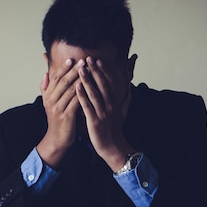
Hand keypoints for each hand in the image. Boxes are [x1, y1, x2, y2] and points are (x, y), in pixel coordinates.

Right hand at [36, 58, 83, 168]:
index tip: (72, 59)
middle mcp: (51, 101)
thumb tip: (45, 74)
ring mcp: (58, 108)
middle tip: (83, 61)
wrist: (57, 139)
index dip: (63, 68)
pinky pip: (75, 102)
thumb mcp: (48, 103)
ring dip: (80, 79)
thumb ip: (46, 88)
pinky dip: (82, 93)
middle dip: (73, 70)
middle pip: (63, 82)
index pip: (55, 78)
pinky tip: (90, 87)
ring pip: (70, 90)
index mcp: (48, 96)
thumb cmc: (57, 119)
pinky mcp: (66, 116)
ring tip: (88, 71)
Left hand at [76, 57, 133, 171]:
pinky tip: (76, 87)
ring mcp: (102, 113)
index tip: (98, 60)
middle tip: (88, 58)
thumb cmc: (115, 130)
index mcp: (114, 103)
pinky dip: (82, 96)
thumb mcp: (122, 113)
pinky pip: (87, 107)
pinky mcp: (95, 121)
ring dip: (87, 80)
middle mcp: (110, 106)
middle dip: (95, 71)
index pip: (109, 83)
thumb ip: (125, 99)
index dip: (103, 71)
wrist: (113, 148)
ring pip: (94, 94)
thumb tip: (130, 88)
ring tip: (81, 69)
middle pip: (102, 85)